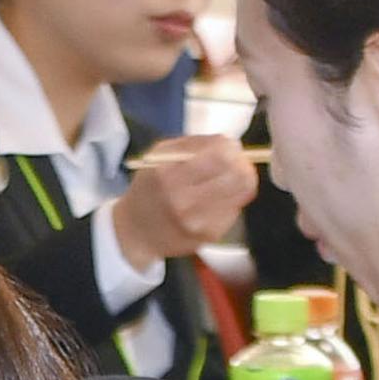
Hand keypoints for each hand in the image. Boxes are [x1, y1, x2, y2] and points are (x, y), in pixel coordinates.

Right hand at [116, 136, 257, 264]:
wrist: (135, 233)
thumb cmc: (149, 189)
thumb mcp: (159, 156)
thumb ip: (193, 144)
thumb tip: (230, 143)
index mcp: (168, 177)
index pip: (220, 156)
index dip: (231, 148)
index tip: (228, 147)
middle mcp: (184, 202)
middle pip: (239, 175)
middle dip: (241, 163)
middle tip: (235, 161)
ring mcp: (199, 222)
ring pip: (243, 192)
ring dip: (240, 180)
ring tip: (228, 177)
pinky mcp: (210, 236)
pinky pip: (235, 209)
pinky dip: (230, 198)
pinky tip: (216, 198)